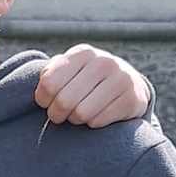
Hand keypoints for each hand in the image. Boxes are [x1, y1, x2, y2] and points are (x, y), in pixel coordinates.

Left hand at [35, 45, 150, 126]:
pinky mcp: (133, 99)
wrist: (128, 85)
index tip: (47, 103)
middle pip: (64, 101)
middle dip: (57, 114)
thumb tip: (42, 91)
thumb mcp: (70, 70)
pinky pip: (98, 122)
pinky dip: (93, 124)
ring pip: (81, 114)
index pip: (49, 82)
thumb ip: (51, 74)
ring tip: (78, 115)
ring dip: (75, 120)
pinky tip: (97, 116)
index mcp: (83, 53)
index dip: (43, 99)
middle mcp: (104, 62)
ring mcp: (121, 79)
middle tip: (60, 115)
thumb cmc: (88, 80)